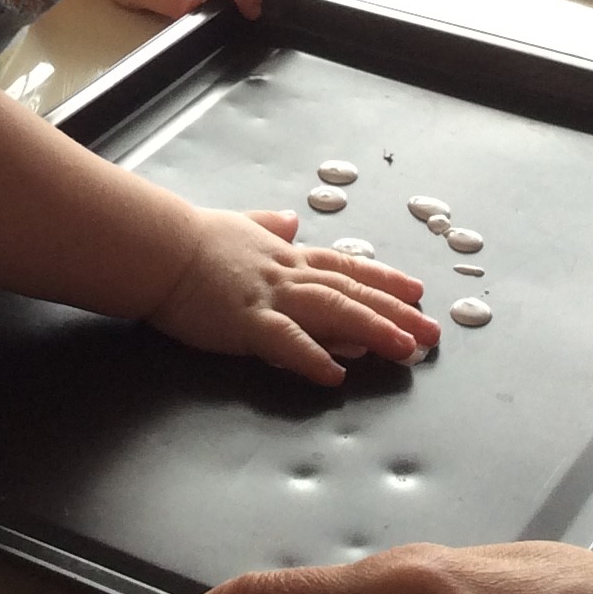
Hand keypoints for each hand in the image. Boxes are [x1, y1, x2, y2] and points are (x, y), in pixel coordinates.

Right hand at [149, 209, 439, 386]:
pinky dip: (313, 356)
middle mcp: (288, 274)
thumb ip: (266, 225)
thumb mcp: (238, 223)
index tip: (416, 291)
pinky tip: (336, 373)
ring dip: (373, 330)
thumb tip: (287, 220)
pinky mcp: (246, 321)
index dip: (384, 279)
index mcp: (286, 256)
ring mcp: (270, 298)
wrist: (160, 247)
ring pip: (334, 312)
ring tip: (406, 349)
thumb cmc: (192, 237)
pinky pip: (287, 341)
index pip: (346, 267)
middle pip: (353, 292)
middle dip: (396, 312)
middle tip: (432, 332)